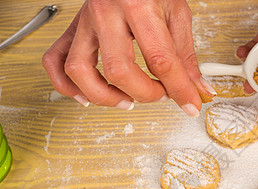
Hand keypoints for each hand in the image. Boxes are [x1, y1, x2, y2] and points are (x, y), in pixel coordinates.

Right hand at [42, 0, 215, 115]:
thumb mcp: (177, 13)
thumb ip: (186, 55)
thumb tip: (197, 88)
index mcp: (139, 6)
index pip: (161, 60)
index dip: (179, 89)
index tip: (190, 104)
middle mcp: (107, 13)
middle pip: (119, 70)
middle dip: (145, 93)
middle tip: (162, 94)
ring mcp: (85, 22)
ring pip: (80, 70)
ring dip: (104, 96)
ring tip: (126, 101)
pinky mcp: (74, 28)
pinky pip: (55, 60)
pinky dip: (67, 85)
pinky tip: (88, 95)